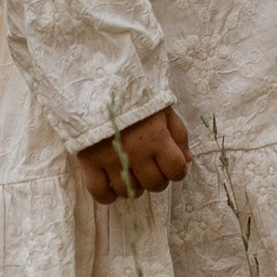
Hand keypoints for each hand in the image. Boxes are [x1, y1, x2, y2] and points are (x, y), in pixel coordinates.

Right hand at [74, 104, 189, 204]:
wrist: (95, 82)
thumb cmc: (133, 94)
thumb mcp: (162, 107)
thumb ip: (178, 134)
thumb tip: (188, 160)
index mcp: (156, 137)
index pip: (176, 169)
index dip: (178, 171)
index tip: (172, 165)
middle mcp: (135, 153)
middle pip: (154, 184)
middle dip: (158, 179)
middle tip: (152, 167)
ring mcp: (110, 160)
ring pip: (130, 191)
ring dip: (135, 186)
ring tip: (132, 171)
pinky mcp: (89, 162)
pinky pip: (101, 192)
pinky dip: (109, 194)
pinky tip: (113, 183)